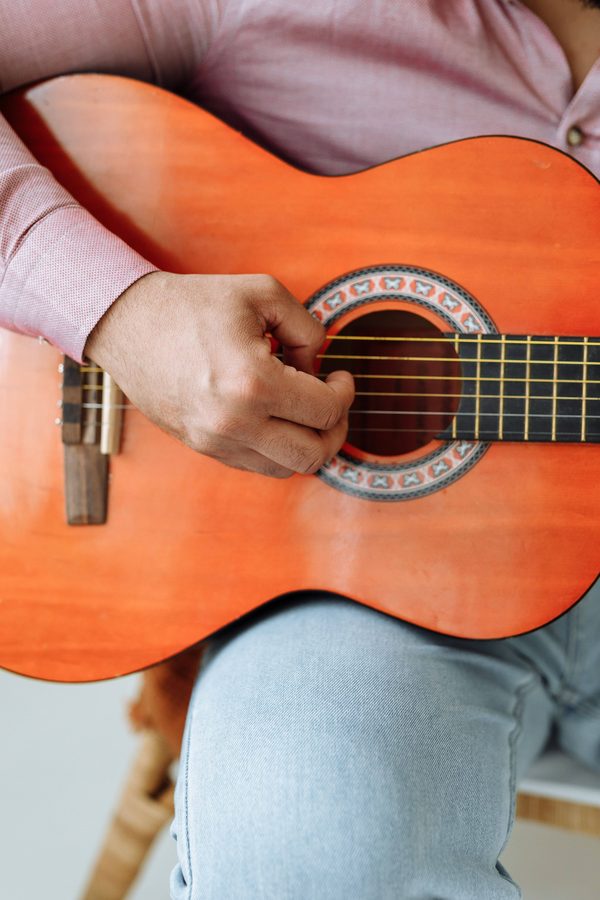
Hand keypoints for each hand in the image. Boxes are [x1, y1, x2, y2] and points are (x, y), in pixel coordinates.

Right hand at [85, 271, 353, 476]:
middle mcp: (234, 422)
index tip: (339, 376)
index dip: (345, 392)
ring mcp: (216, 441)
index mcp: (253, 383)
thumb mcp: (263, 294)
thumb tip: (319, 366)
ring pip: (288, 468)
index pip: (326, 410)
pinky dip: (278, 448)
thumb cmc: (194, 305)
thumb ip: (308, 328)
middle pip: (314, 454)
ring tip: (304, 411)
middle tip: (331, 401)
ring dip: (308, 443)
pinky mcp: (205, 448)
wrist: (129, 324)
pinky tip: (276, 418)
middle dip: (336, 428)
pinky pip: (258, 466)